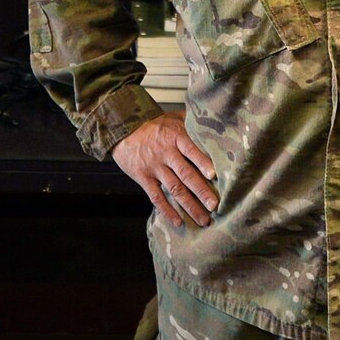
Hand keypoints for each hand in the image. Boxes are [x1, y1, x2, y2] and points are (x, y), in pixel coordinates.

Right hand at [112, 113, 219, 227]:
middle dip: (201, 191)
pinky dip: (167, 210)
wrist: (122, 129)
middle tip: (214, 205)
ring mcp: (154, 167)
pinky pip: (156, 197)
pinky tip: (178, 222)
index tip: (214, 175)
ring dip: (189, 205)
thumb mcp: (173, 117)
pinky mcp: (143, 178)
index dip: (202, 162)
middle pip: (185, 174)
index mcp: (175, 137)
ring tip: (203, 219)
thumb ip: (192, 121)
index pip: (191, 150)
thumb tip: (217, 122)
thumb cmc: (153, 125)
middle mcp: (165, 153)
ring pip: (174, 189)